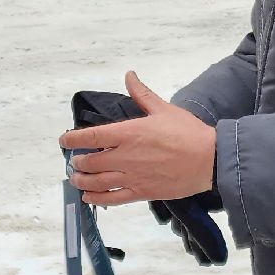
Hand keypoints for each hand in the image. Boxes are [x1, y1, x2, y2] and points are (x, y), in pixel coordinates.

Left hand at [59, 72, 215, 205]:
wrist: (210, 160)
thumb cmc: (188, 133)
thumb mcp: (163, 109)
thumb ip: (142, 94)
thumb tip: (130, 75)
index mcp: (129, 133)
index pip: (90, 136)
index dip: (72, 139)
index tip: (64, 140)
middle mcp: (125, 156)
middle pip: (90, 162)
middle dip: (78, 162)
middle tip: (75, 161)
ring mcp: (132, 177)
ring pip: (97, 182)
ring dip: (82, 180)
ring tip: (76, 178)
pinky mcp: (141, 193)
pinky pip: (112, 199)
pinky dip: (97, 199)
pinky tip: (89, 197)